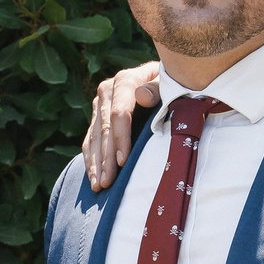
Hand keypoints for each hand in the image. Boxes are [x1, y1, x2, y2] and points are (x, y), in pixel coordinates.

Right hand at [83, 62, 162, 191]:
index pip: (119, 113)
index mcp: (125, 81)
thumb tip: (141, 96)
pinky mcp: (97, 115)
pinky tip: (94, 178)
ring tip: (99, 186)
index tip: (123, 161)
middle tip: (108, 182)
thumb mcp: (170, 82)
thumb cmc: (173, 83)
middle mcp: (107, 90)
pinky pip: (90, 140)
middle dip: (105, 158)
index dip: (120, 138)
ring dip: (95, 163)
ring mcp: (100, 104)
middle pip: (104, 129)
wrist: (165, 78)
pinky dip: (91, 160)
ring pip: (94, 137)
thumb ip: (158, 88)